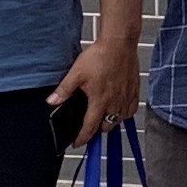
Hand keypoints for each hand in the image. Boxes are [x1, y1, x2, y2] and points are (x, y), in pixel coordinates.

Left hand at [51, 26, 138, 140]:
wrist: (119, 43)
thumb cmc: (100, 55)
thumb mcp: (76, 73)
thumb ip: (64, 90)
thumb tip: (52, 101)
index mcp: (99, 101)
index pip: (90, 128)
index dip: (82, 138)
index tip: (78, 143)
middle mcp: (114, 102)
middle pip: (106, 126)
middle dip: (97, 129)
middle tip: (89, 125)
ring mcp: (126, 97)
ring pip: (120, 120)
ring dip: (111, 121)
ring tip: (103, 116)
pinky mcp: (135, 90)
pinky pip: (132, 110)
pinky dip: (125, 113)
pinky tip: (119, 108)